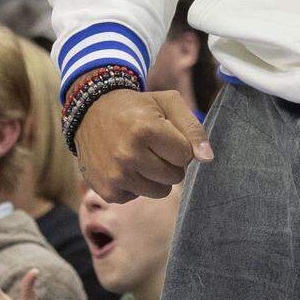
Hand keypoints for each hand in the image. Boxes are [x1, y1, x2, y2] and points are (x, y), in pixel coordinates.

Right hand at [74, 86, 212, 203]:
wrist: (92, 112)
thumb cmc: (137, 108)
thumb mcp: (168, 103)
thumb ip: (193, 128)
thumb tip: (207, 158)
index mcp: (145, 129)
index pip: (185, 156)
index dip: (179, 145)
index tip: (166, 135)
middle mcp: (128, 155)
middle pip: (175, 176)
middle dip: (170, 162)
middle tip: (154, 146)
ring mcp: (116, 176)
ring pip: (160, 191)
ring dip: (156, 176)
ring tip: (141, 156)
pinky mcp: (108, 191)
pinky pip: (139, 197)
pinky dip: (136, 184)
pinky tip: (125, 165)